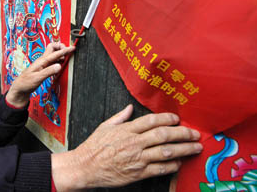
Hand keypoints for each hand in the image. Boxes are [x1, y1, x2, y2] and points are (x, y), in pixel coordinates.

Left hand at [6, 42, 74, 107]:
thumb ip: (48, 71)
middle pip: (53, 48)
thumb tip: (59, 66)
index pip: (55, 53)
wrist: (20, 88)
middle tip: (67, 52)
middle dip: (61, 47)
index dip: (64, 50)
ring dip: (60, 54)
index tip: (72, 48)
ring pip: (53, 54)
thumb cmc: (26, 83)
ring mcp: (43, 64)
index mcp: (41, 61)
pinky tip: (60, 65)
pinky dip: (58, 61)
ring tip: (66, 59)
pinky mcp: (44, 68)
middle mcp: (42, 60)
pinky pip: (53, 61)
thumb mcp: (37, 78)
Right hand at [51, 105, 201, 190]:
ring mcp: (137, 158)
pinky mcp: (138, 173)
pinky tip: (180, 162)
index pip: (152, 121)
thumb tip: (130, 107)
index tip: (177, 119)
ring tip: (195, 147)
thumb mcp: (105, 127)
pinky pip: (160, 169)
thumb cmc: (94, 147)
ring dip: (184, 149)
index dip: (167, 118)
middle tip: (194, 133)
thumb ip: (120, 117)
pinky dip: (172, 165)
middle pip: (163, 135)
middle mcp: (134, 142)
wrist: (85, 167)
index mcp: (126, 129)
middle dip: (182, 134)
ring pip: (166, 152)